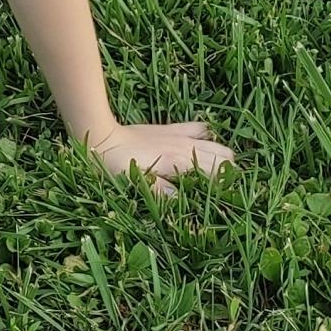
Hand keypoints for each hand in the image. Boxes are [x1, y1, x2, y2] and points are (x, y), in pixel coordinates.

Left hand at [90, 119, 236, 199]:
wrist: (101, 134)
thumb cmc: (114, 163)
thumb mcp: (135, 182)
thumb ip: (160, 191)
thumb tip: (182, 201)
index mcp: (179, 161)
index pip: (217, 172)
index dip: (226, 185)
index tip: (229, 198)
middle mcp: (185, 146)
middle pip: (223, 156)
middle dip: (229, 172)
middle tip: (224, 189)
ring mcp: (180, 136)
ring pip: (216, 143)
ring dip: (222, 157)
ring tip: (220, 174)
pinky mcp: (172, 129)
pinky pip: (200, 129)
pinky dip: (209, 138)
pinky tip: (205, 147)